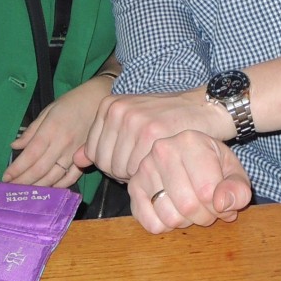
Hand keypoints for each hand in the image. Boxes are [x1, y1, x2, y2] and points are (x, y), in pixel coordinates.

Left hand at [5, 76, 113, 188]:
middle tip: (11, 188)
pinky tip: (48, 189)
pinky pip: (71, 177)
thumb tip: (14, 146)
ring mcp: (75, 153)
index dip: (16, 169)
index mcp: (51, 130)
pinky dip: (59, 186)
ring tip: (25, 192)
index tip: (5, 177)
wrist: (99, 100)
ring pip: (54, 177)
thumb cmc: (71, 103)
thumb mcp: (48, 111)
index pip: (30, 155)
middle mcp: (62, 144)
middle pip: (40, 169)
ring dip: (38, 187)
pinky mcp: (85, 158)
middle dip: (23, 181)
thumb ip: (31, 131)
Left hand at [84, 88, 226, 182]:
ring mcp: (134, 121)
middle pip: (105, 163)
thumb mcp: (131, 121)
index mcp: (109, 106)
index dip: (113, 163)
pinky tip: (162, 163)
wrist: (204, 108)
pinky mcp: (151, 133)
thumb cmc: (168, 119)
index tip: (133, 156)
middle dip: (123, 170)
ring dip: (137, 173)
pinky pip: (137, 169)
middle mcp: (118, 111)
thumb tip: (76, 159)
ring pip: (120, 169)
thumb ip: (103, 139)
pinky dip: (149, 172)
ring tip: (154, 160)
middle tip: (146, 160)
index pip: (93, 152)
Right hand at [131, 132, 252, 233]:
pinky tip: (173, 210)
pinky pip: (151, 223)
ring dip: (185, 222)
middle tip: (208, 210)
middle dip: (204, 217)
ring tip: (191, 208)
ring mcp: (144, 168)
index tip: (222, 204)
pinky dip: (166, 226)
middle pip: (188, 207)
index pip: (208, 192)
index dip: (220, 208)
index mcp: (190, 141)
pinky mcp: (133, 187)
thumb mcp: (233, 172)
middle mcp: (162, 150)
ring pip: (169, 217)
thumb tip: (222, 204)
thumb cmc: (213, 165)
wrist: (187, 157)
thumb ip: (237, 188)